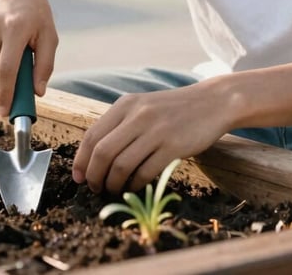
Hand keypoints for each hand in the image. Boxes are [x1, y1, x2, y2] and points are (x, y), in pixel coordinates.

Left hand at [72, 80, 228, 193]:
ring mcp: (155, 130)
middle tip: (96, 188)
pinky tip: (135, 186)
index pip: (92, 135)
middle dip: (94, 176)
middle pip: (103, 153)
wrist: (212, 102)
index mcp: (126, 104)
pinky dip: (135, 185)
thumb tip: (94, 156)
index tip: (79, 177)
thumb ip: (121, 124)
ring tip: (114, 189)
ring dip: (113, 184)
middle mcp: (138, 115)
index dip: (81, 160)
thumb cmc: (173, 109)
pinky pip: (145, 172)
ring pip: (121, 165)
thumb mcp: (143, 107)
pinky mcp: (173, 146)